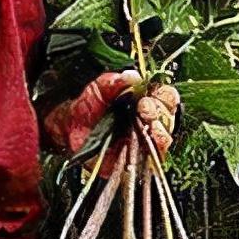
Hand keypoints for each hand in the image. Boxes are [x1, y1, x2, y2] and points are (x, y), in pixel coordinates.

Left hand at [43, 70, 179, 169]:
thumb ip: (114, 81)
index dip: (164, 95)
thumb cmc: (87, 109)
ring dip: (160, 130)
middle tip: (143, 108)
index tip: (149, 95)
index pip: (167, 97)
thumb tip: (133, 76)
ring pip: (165, 138)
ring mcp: (144, 142)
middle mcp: (149, 121)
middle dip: (158, 111)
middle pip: (168, 117)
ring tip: (147, 125)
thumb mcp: (98, 88)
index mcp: (145, 101)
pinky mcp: (138, 161)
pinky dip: (154, 150)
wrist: (69, 131)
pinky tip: (149, 142)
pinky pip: (155, 159)